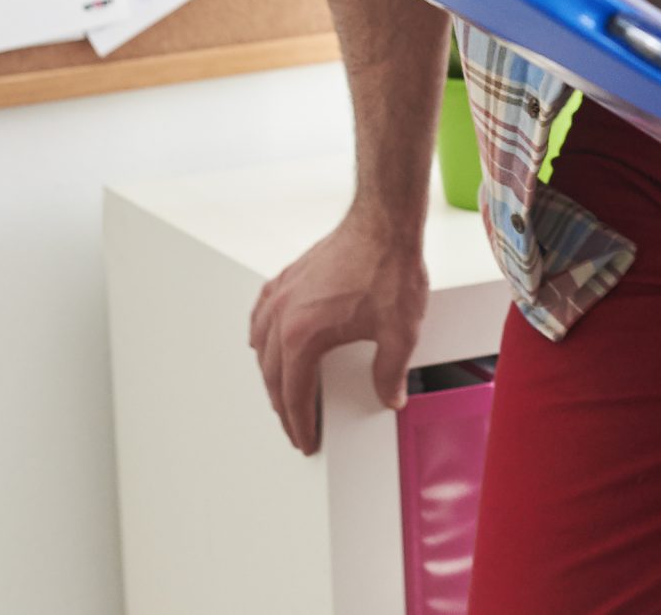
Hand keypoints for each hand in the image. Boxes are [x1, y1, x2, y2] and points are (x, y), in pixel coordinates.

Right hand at [248, 200, 429, 452]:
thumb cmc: (388, 267)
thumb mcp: (399, 333)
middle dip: (283, 406)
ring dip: (270, 373)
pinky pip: (262, 313)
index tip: (306, 439)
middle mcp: (283, 315)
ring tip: (283, 392)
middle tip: (296, 426)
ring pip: (261, 345)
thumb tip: (389, 397)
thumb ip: (390, 373)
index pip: (293, 394)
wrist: (384, 222)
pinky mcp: (290, 276)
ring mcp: (283, 293)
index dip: (299, 423)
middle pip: (272, 375)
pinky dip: (262, 335)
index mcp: (303, 335)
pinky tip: (268, 339)